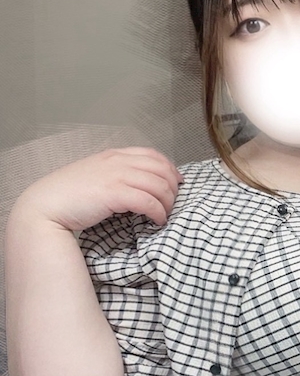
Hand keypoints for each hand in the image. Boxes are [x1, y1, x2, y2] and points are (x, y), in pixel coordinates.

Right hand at [13, 147, 183, 231]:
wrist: (46, 205)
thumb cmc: (69, 195)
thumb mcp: (96, 175)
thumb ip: (117, 174)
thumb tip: (139, 185)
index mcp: (114, 155)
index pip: (154, 155)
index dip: (171, 169)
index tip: (177, 183)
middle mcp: (118, 161)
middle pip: (162, 169)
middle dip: (173, 188)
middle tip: (173, 204)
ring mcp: (116, 175)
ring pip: (159, 185)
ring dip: (168, 203)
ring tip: (165, 215)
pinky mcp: (114, 193)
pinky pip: (148, 201)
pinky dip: (158, 212)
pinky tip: (157, 221)